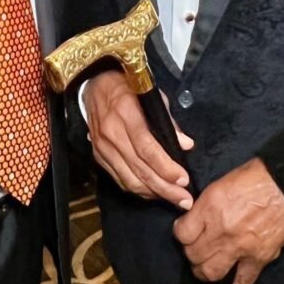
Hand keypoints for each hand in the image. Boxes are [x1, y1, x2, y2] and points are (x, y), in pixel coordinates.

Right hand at [83, 70, 193, 208]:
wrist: (96, 82)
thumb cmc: (129, 87)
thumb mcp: (153, 95)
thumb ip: (169, 122)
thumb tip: (186, 145)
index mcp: (126, 113)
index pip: (147, 147)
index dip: (166, 167)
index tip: (184, 179)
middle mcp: (112, 132)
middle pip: (140, 168)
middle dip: (164, 188)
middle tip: (184, 200)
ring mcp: (102, 145)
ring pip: (129, 178)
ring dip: (153, 193)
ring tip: (173, 199)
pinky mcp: (97, 154)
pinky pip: (119, 178)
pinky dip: (137, 189)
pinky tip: (153, 192)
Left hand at [173, 157, 283, 283]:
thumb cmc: (257, 175)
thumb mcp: (223, 180)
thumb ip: (208, 202)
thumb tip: (197, 214)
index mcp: (211, 205)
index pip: (182, 233)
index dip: (180, 233)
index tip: (184, 230)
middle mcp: (221, 229)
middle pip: (194, 254)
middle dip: (191, 253)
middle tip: (195, 248)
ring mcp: (240, 247)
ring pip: (211, 272)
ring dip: (204, 272)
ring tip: (204, 267)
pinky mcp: (259, 258)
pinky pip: (244, 282)